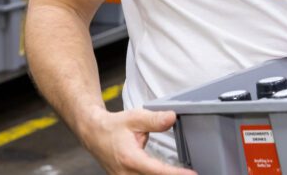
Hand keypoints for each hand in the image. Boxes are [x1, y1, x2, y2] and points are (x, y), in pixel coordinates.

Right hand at [82, 107, 196, 174]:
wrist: (94, 134)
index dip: (176, 174)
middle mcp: (126, 174)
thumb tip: (172, 117)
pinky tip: (168, 173)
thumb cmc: (113, 127)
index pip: (157, 171)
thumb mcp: (134, 118)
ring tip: (182, 173)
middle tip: (190, 173)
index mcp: (130, 159)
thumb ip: (154, 119)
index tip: (192, 174)